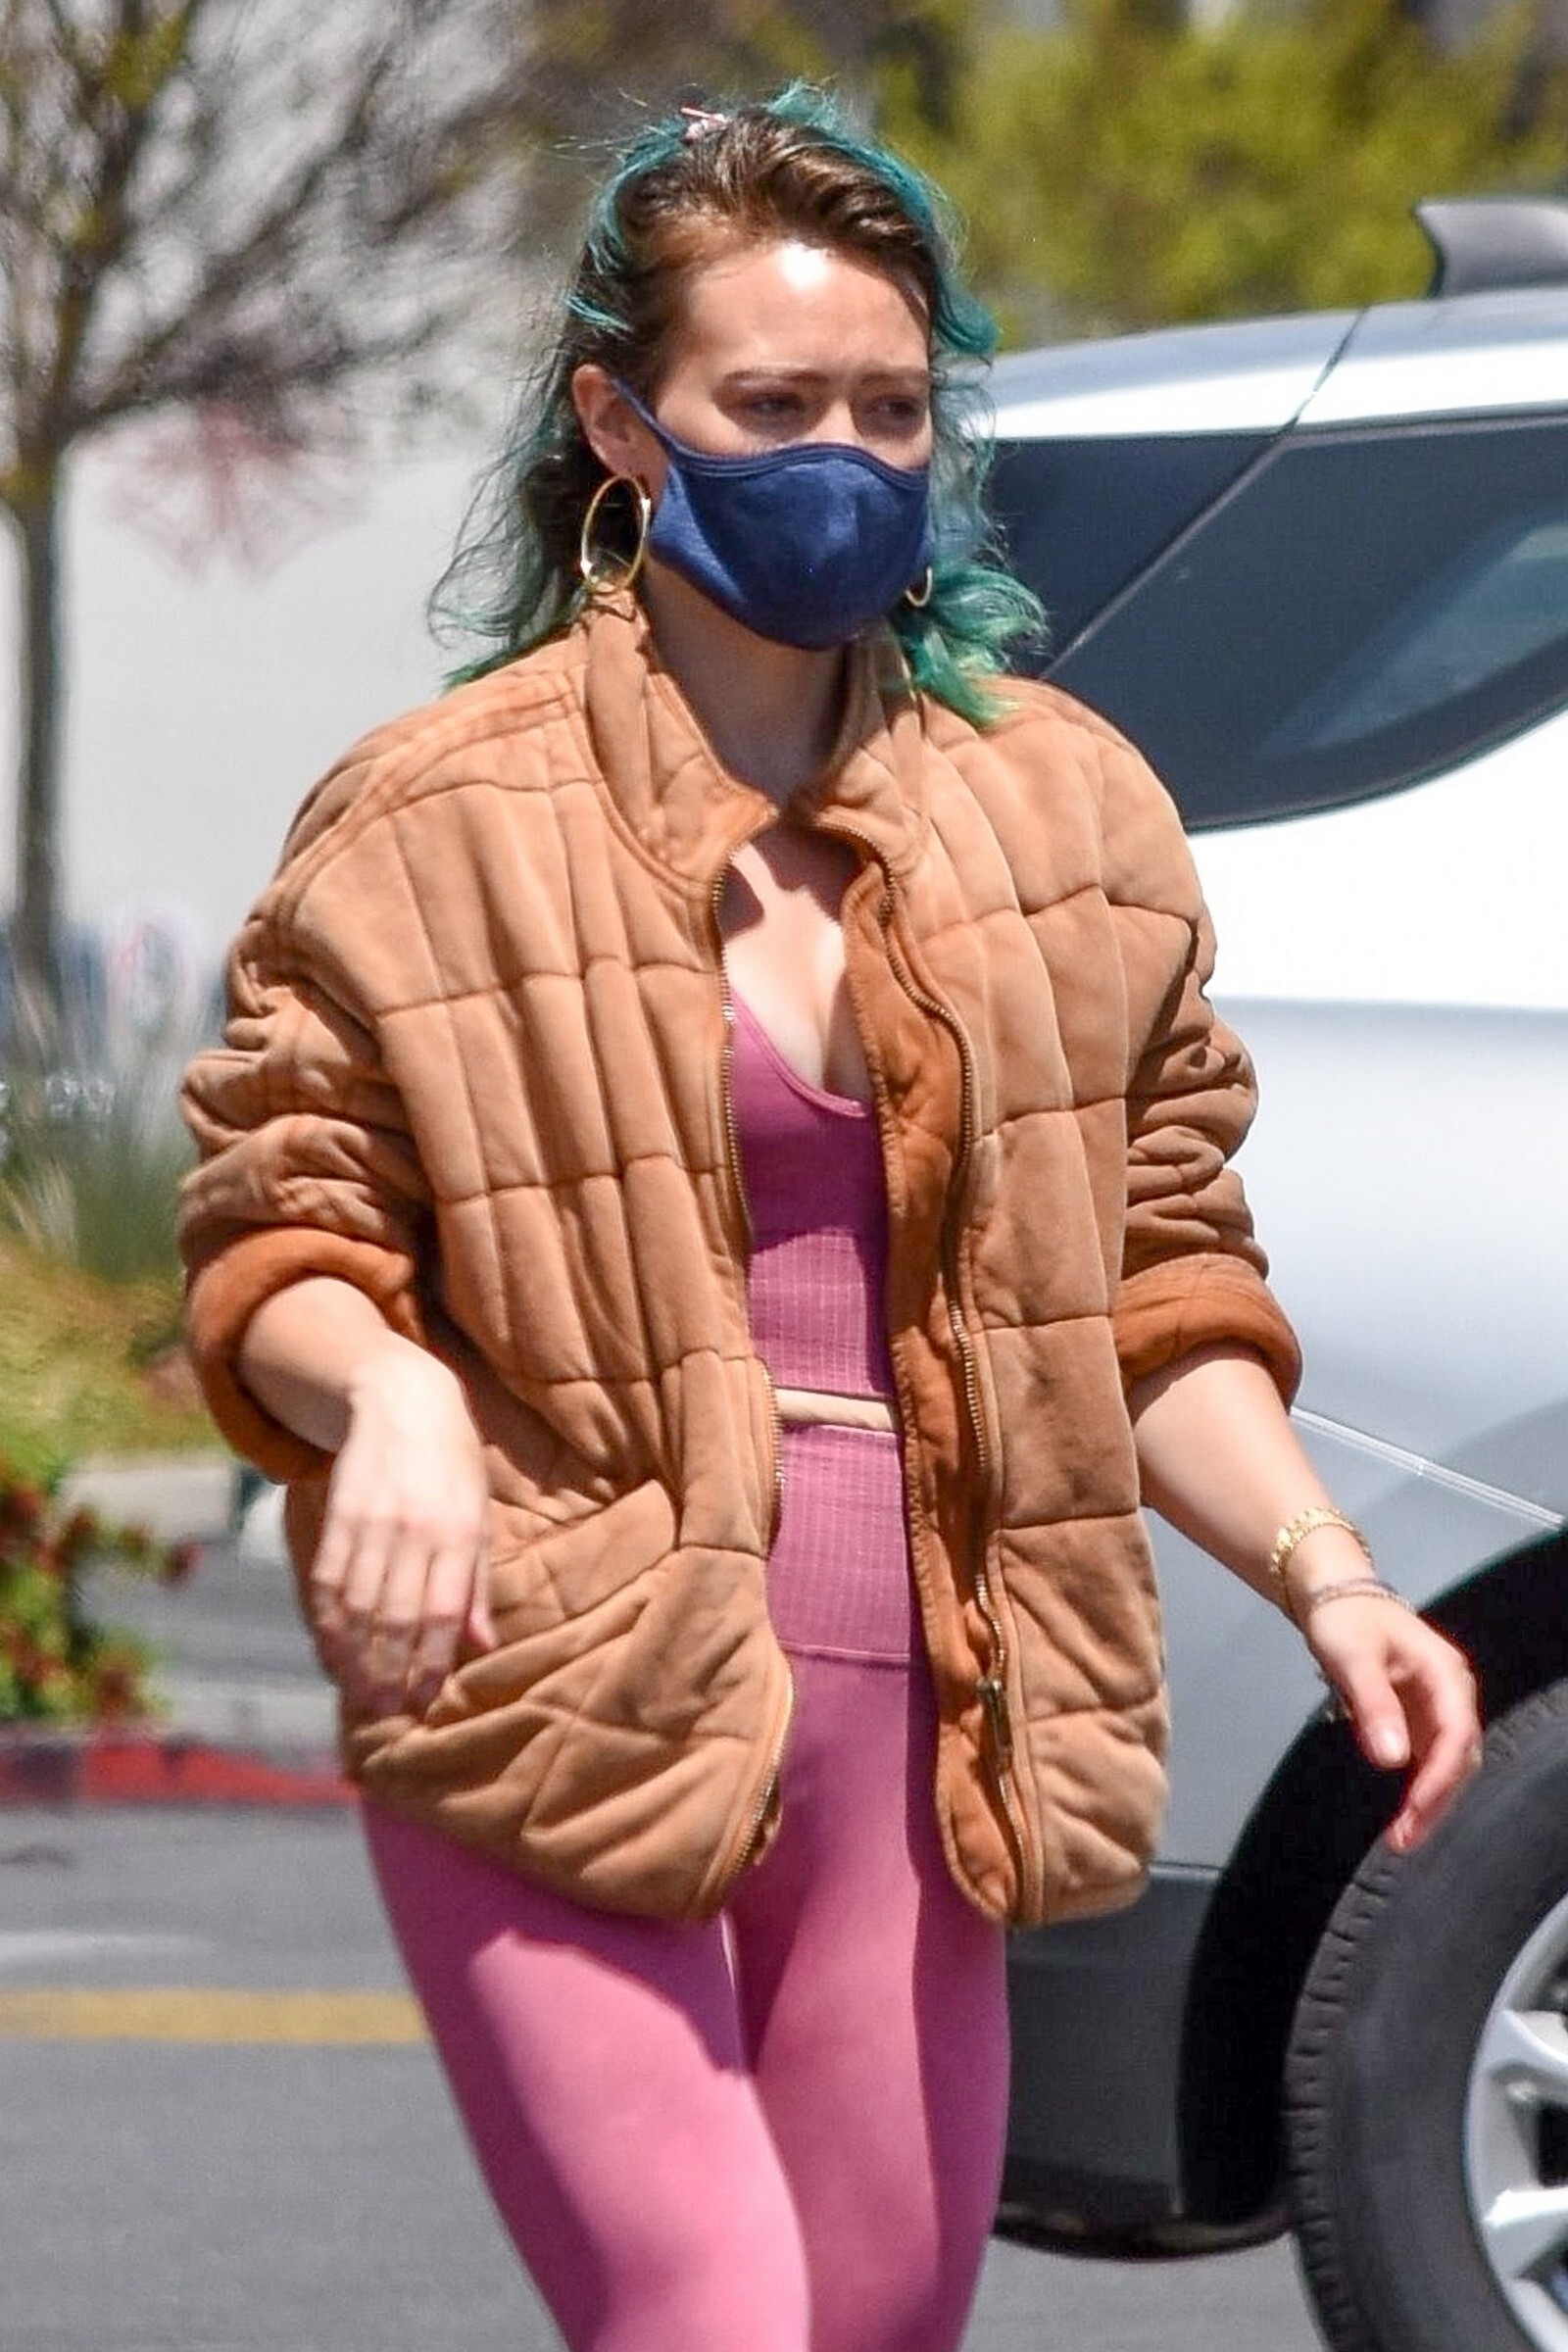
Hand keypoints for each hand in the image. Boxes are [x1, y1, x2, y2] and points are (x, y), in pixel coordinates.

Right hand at [309, 1340, 494, 1720]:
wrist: (403, 1400)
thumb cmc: (453, 1467)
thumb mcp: (478, 1518)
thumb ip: (476, 1585)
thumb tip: (481, 1648)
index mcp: (457, 1533)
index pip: (442, 1613)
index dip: (429, 1662)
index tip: (422, 1701)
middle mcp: (414, 1530)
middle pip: (394, 1616)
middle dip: (388, 1671)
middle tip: (385, 1711)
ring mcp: (372, 1522)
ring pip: (357, 1606)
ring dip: (354, 1657)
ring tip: (357, 1695)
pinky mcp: (338, 1515)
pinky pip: (326, 1580)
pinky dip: (325, 1623)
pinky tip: (329, 1653)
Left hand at [1305, 1594, 1481, 1853]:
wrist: (1334, 1594)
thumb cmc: (1345, 1620)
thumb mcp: (1353, 1659)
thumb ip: (1374, 1706)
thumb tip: (1393, 1761)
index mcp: (1447, 1676)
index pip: (1456, 1736)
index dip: (1439, 1778)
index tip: (1413, 1812)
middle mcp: (1452, 1694)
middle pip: (1459, 1756)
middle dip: (1436, 1801)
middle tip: (1404, 1840)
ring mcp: (1439, 1705)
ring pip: (1448, 1762)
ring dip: (1430, 1800)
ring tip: (1402, 1837)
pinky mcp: (1421, 1715)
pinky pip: (1430, 1757)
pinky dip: (1420, 1786)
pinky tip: (1403, 1812)